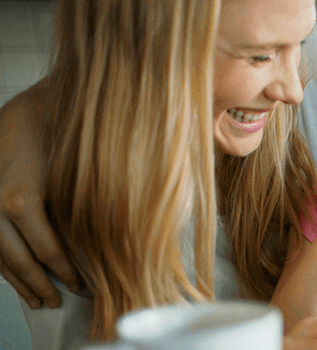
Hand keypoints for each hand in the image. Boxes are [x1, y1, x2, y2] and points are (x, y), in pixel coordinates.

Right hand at [0, 100, 81, 308]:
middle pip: (17, 259)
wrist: (40, 97)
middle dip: (40, 284)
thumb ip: (84, 205)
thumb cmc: (66, 124)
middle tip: (60, 301)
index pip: (46, 252)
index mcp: (22, 197)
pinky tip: (12, 275)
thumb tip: (105, 241)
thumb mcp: (80, 166)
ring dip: (16, 279)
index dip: (66, 273)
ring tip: (37, 299)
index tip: (83, 286)